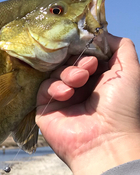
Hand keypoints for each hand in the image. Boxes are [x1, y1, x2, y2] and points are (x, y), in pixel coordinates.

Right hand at [36, 34, 139, 174]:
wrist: (107, 141)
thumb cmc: (123, 107)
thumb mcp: (130, 70)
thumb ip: (120, 46)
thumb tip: (102, 33)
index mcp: (100, 79)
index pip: (86, 54)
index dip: (86, 48)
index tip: (91, 50)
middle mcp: (81, 87)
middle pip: (69, 60)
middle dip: (78, 60)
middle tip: (87, 68)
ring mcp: (63, 98)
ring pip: (56, 72)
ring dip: (68, 73)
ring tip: (79, 82)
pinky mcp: (46, 108)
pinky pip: (44, 88)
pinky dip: (55, 87)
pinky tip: (67, 94)